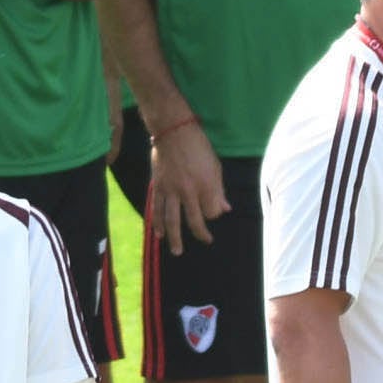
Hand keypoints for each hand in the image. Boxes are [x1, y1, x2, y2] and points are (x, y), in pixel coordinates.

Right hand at [147, 120, 226, 251]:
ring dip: (174, 238)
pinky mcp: (158, 186)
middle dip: (201, 234)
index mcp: (206, 184)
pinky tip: (158, 234)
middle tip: (206, 241)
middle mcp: (189, 190)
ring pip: (172, 219)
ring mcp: (171, 190)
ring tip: (177, 251)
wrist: (173, 131)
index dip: (214, 215)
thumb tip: (225, 209)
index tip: (214, 212)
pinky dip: (157, 223)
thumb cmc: (198, 146)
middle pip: (194, 220)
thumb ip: (219, 190)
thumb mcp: (215, 166)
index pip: (212, 211)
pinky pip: (157, 209)